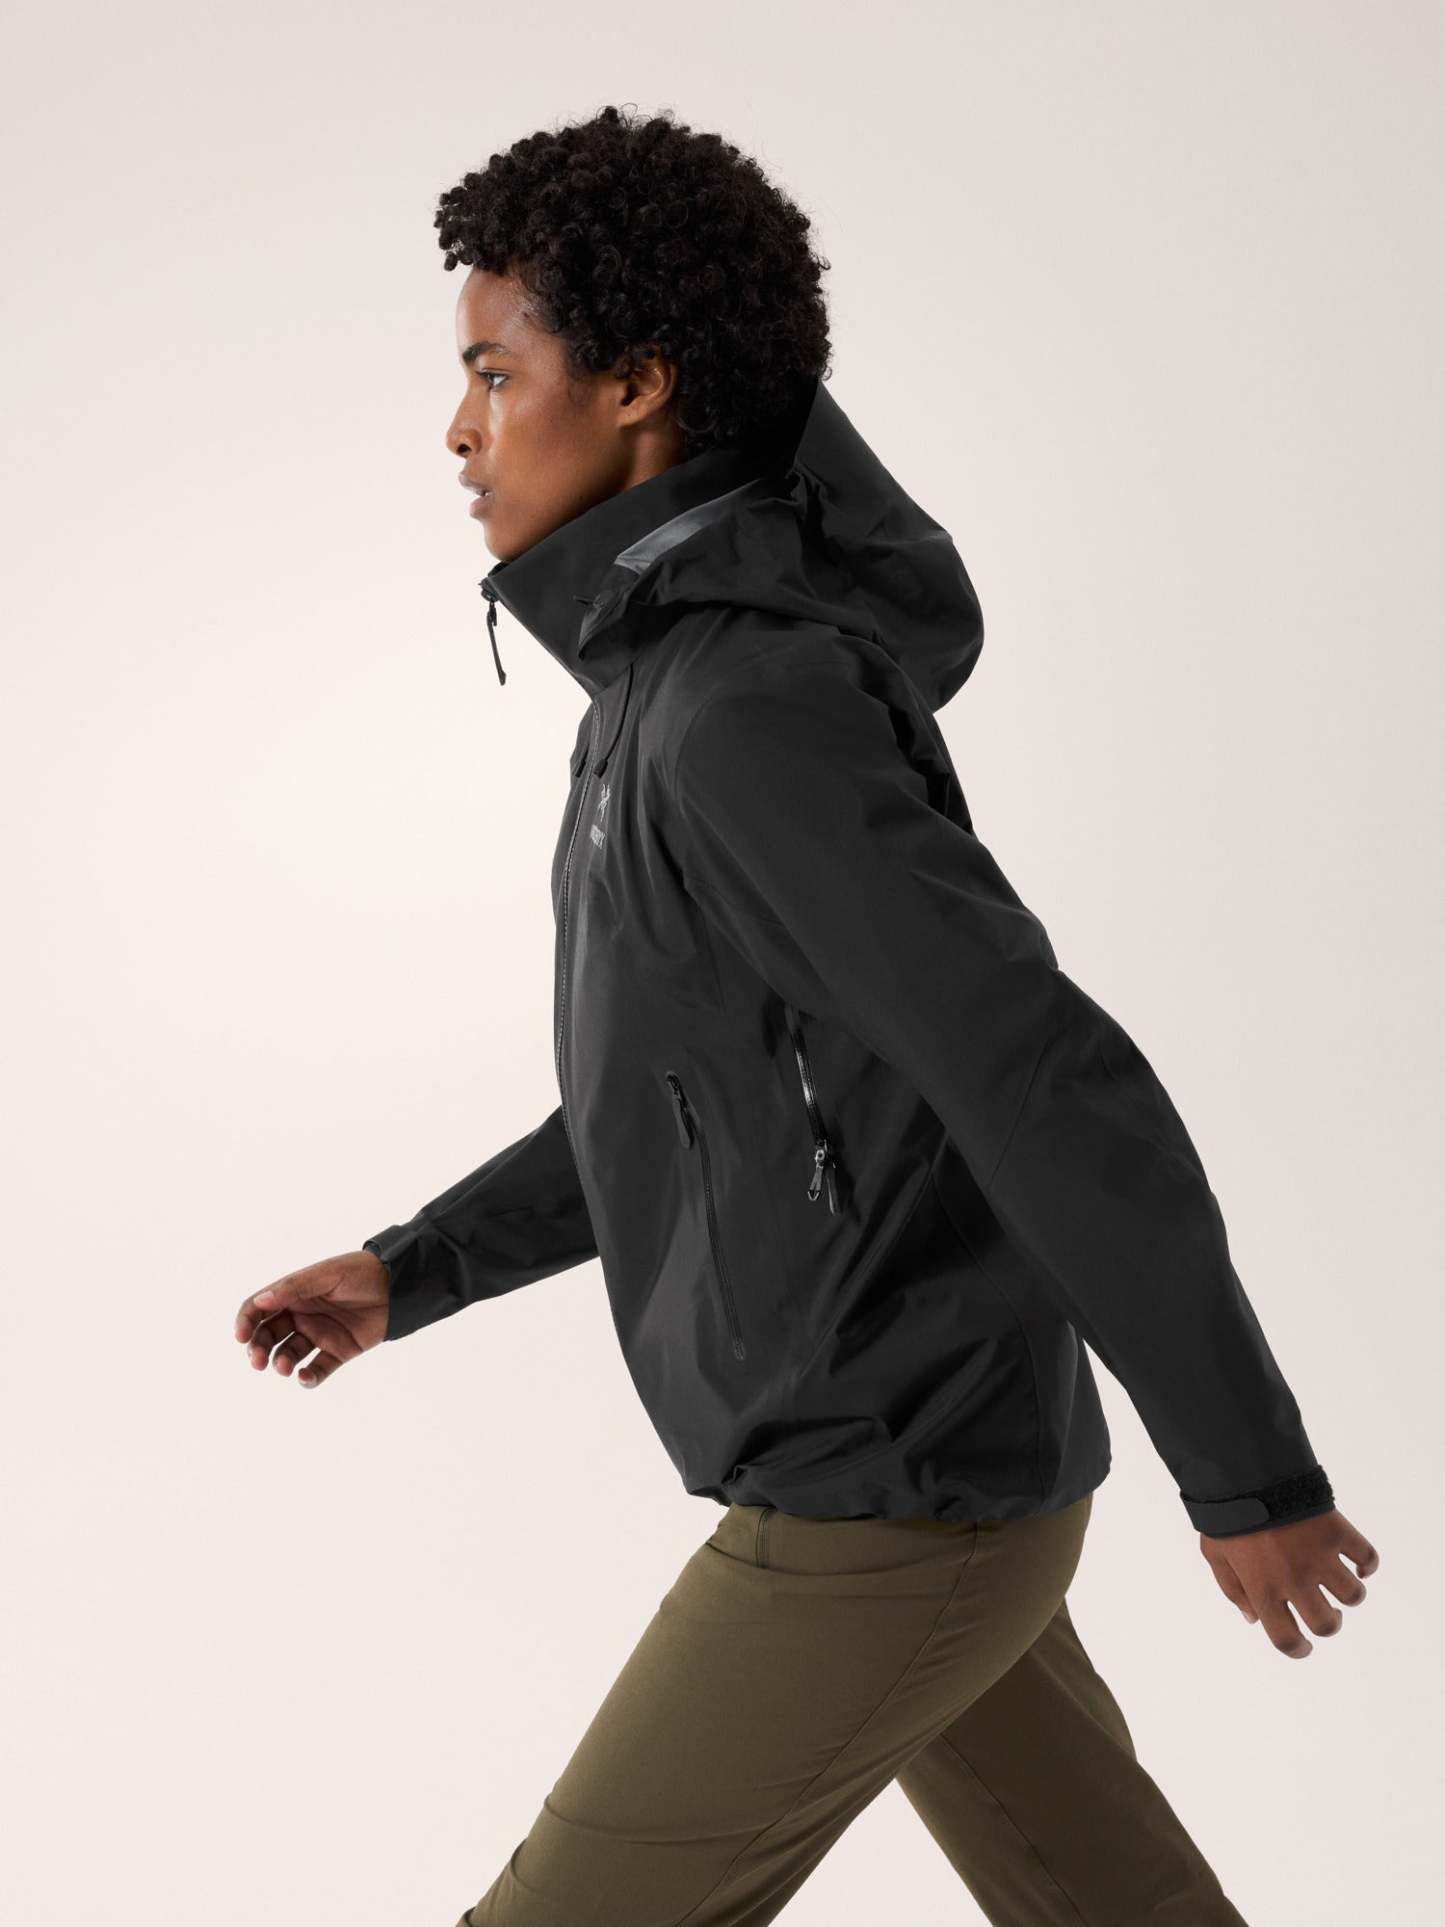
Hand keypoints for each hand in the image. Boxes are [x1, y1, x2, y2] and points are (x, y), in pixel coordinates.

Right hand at [234, 1250, 390, 1387]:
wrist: (399, 1285)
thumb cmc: (360, 1272)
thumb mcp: (326, 1276)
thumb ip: (293, 1288)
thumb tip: (259, 1302)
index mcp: (294, 1293)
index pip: (259, 1308)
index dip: (245, 1322)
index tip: (240, 1337)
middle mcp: (303, 1314)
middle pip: (269, 1335)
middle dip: (259, 1349)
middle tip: (258, 1362)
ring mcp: (320, 1334)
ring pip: (289, 1354)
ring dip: (281, 1363)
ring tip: (284, 1367)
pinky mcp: (339, 1351)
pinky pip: (318, 1369)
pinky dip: (308, 1378)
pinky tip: (304, 1378)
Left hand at [1200, 1507, 1377, 1656]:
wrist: (1244, 1467)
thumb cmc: (1226, 1512)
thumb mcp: (1215, 1553)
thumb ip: (1232, 1589)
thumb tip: (1253, 1619)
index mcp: (1262, 1588)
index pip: (1287, 1639)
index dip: (1298, 1649)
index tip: (1304, 1646)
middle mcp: (1294, 1578)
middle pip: (1327, 1624)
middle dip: (1330, 1623)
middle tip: (1326, 1610)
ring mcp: (1319, 1555)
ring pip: (1353, 1595)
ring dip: (1349, 1593)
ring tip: (1336, 1579)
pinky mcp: (1337, 1530)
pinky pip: (1368, 1558)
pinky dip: (1367, 1564)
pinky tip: (1355, 1561)